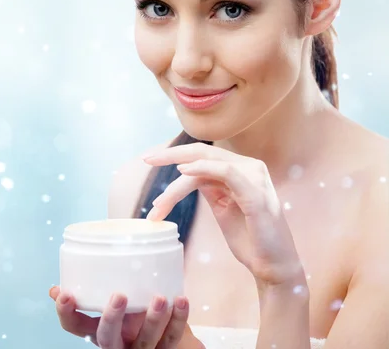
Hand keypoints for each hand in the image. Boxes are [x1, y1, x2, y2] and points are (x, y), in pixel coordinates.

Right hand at [49, 286, 200, 347]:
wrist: (161, 338)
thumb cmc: (131, 315)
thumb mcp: (110, 306)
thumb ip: (92, 291)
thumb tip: (61, 280)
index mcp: (98, 331)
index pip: (74, 326)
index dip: (66, 313)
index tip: (64, 293)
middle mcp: (116, 344)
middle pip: (107, 338)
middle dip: (111, 318)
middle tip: (119, 295)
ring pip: (145, 341)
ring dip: (153, 320)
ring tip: (160, 298)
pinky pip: (172, 338)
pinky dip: (178, 319)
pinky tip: (181, 299)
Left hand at [143, 142, 305, 288]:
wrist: (273, 266)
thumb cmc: (249, 239)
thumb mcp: (223, 207)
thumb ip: (211, 187)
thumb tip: (187, 175)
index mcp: (241, 169)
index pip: (203, 155)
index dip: (175, 155)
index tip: (150, 161)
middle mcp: (249, 167)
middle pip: (202, 152)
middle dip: (170, 155)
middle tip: (146, 160)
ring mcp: (254, 178)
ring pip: (206, 164)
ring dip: (177, 184)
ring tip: (159, 203)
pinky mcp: (255, 193)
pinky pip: (225, 171)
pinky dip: (202, 168)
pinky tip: (182, 173)